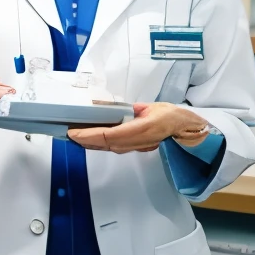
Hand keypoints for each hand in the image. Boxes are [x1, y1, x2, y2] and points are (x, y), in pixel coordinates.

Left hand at [68, 103, 210, 153]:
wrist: (185, 128)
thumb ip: (132, 109)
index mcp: (142, 128)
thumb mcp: (151, 107)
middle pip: (106, 144)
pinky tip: (92, 140)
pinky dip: (101, 144)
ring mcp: (138, 146)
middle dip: (86, 140)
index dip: (90, 134)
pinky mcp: (137, 147)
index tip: (76, 131)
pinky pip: (115, 147)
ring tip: (76, 137)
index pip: (110, 134)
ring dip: (92, 144)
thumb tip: (112, 108)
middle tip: (70, 134)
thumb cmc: (170, 115)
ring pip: (109, 148)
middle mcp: (138, 140)